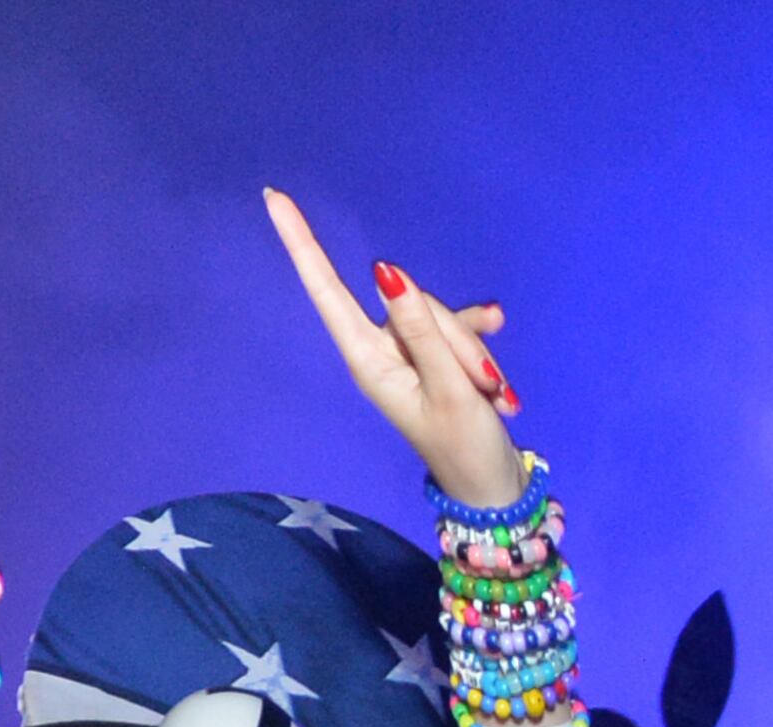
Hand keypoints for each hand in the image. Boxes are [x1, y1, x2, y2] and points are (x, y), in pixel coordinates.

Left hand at [264, 191, 525, 511]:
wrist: (486, 483)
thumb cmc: (463, 443)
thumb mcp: (449, 385)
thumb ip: (422, 329)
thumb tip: (385, 273)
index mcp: (366, 361)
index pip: (326, 290)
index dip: (302, 243)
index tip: (274, 198)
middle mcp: (378, 350)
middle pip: (411, 301)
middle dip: (455, 334)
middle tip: (478, 385)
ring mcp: (407, 350)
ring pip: (442, 315)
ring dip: (473, 351)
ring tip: (486, 394)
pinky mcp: (435, 352)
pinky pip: (460, 327)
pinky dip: (481, 346)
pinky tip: (499, 379)